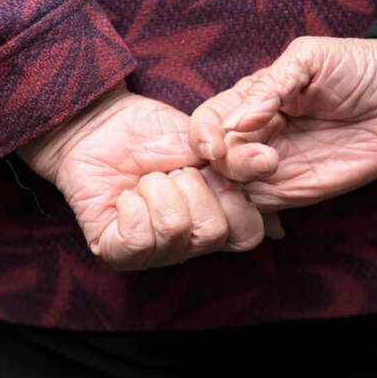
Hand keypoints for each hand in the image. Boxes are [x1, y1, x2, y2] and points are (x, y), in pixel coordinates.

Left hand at [16, 84, 283, 269]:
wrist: (101, 124)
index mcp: (218, 220)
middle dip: (190, 186)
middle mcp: (190, 244)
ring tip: (144, 181)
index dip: (232, 197)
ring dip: (157, 190)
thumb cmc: (152, 134)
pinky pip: (138, 240)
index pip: (247, 235)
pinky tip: (125, 197)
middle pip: (211, 233)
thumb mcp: (208, 143)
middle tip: (170, 173)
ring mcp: (155, 253)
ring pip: (175, 232)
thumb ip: (242, 163)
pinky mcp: (118, 252)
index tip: (212, 169)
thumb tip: (275, 174)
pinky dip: (132, 207)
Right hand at [189, 36, 376, 212]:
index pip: (206, 122)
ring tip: (273, 171)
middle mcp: (253, 136)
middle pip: (213, 161)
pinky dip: (252, 214)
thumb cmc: (358, 67)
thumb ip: (270, 85)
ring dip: (238, 191)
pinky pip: (259, 210)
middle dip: (228, 162)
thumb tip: (235, 121)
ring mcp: (272, 168)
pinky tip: (267, 205)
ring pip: (230, 189)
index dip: (202, 135)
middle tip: (265, 158)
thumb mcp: (310, 59)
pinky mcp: (295, 194)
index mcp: (248, 100)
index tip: (217, 144)